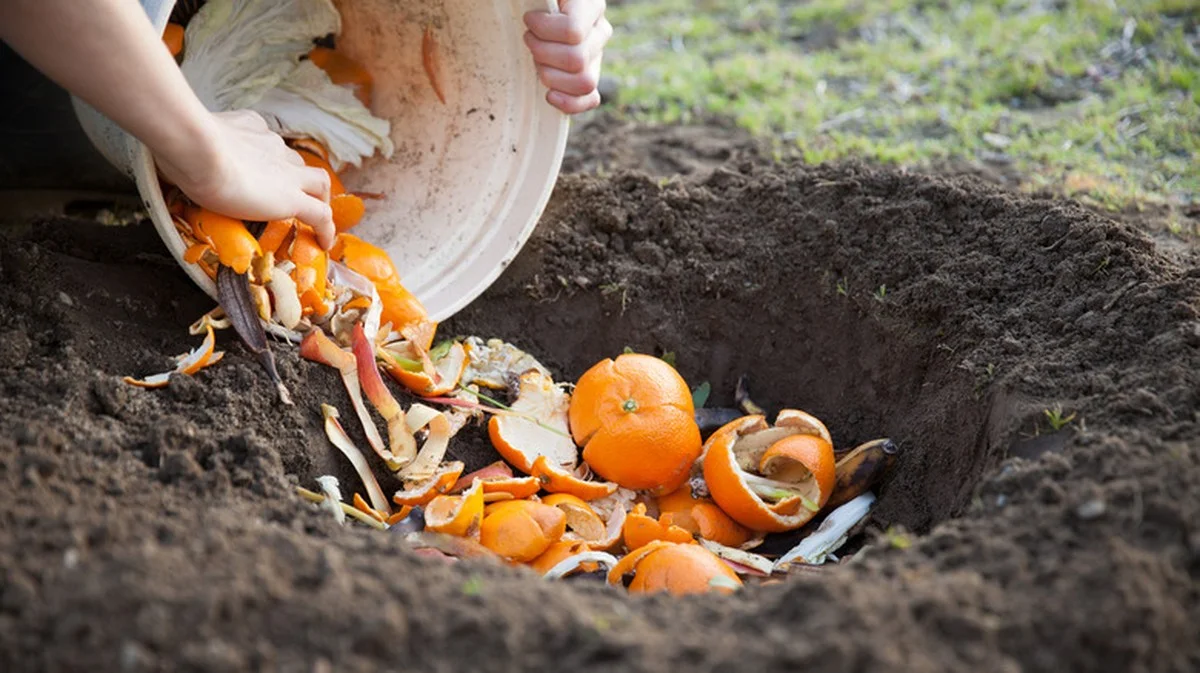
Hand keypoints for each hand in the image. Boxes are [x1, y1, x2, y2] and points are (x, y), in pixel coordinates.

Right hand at [0, 0, 336, 248]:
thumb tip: (146, 135)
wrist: (194, 144)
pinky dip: (326, 231)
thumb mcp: (180, 137)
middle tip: (293, 204)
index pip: (271, 146)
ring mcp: (286, 173)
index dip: (273, 164)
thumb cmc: (179, 140)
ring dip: (318, 205)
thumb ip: (176, 138)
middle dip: (299, 182)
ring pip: (318, 187)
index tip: (267, 176)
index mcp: (252, 130)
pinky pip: (320, 216)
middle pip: (298, 164)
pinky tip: (325, 245)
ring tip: (313, 227)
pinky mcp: (290, 197)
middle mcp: (274, 147)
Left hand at [523, 0, 611, 113]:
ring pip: (583, 82)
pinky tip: (550, 95)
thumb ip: (539, 1)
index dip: (543, 30)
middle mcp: (599, 32)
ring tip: (537, 59)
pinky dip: (569, 103)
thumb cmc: (535, 3)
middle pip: (575, 60)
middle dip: (543, 53)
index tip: (528, 19)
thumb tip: (533, 12)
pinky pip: (589, 100)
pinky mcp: (589, 80)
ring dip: (551, 74)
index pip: (572, 31)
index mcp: (591, 6)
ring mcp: (596, 58)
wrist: (539, 15)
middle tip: (529, 39)